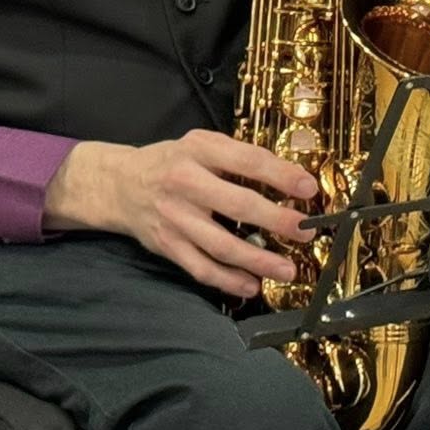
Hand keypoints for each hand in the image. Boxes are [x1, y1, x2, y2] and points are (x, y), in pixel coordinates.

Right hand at [43, 130, 318, 297]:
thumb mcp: (201, 144)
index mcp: (199, 151)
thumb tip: (288, 176)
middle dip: (277, 220)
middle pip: (238, 206)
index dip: (281, 176)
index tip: (308, 188)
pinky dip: (228, 280)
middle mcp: (185, 183)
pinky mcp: (168, 245)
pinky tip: (251, 285)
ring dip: (258, 260)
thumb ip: (236, 156)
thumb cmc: (171, 162)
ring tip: (287, 269)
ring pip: (222, 245)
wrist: (120, 184)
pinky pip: (201, 268)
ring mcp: (175, 218)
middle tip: (305, 231)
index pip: (247, 161)